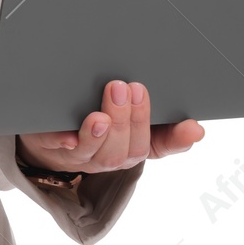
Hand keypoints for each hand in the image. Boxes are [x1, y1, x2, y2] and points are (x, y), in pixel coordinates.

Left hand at [15, 80, 204, 176]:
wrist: (47, 134)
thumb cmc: (96, 120)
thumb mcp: (128, 118)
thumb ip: (158, 119)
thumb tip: (197, 129)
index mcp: (131, 146)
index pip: (159, 147)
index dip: (177, 140)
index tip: (192, 127)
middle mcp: (109, 157)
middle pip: (125, 150)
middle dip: (130, 120)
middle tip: (125, 88)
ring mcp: (79, 155)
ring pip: (96, 154)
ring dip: (101, 133)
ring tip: (102, 112)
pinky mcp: (49, 146)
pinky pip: (56, 148)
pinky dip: (62, 142)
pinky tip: (68, 136)